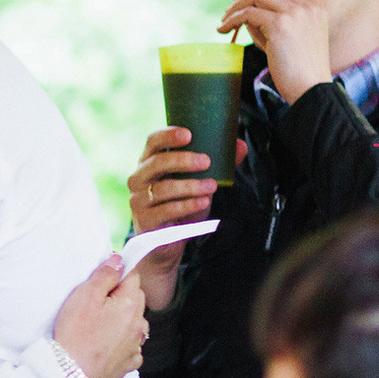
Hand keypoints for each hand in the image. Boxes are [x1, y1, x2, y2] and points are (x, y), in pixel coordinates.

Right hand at [51, 256, 147, 377]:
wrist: (69, 373)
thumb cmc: (75, 334)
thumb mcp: (85, 295)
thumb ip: (105, 275)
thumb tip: (119, 260)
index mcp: (131, 305)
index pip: (133, 277)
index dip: (117, 275)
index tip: (103, 281)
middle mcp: (139, 325)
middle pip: (135, 300)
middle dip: (120, 297)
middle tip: (95, 304)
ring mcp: (135, 346)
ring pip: (135, 324)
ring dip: (123, 320)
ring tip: (99, 326)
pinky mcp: (129, 363)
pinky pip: (131, 346)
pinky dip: (122, 343)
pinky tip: (105, 344)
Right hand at [126, 128, 223, 311]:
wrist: (165, 244)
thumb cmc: (180, 208)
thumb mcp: (198, 184)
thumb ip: (217, 166)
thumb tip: (240, 145)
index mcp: (149, 163)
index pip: (153, 142)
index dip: (168, 135)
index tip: (189, 134)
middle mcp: (139, 179)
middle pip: (157, 162)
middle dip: (183, 160)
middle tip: (207, 161)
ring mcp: (138, 200)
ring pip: (163, 188)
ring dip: (190, 186)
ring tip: (212, 187)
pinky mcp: (144, 220)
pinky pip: (165, 210)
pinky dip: (187, 206)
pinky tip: (203, 203)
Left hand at [220, 0, 334, 101]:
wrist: (311, 89)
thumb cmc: (298, 71)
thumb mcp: (288, 41)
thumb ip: (270, 24)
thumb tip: (245, 14)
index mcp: (315, 9)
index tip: (241, 2)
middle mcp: (307, 7)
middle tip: (228, 10)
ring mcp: (295, 14)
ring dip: (236, 7)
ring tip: (224, 21)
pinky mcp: (280, 25)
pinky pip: (248, 14)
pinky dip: (233, 20)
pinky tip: (224, 29)